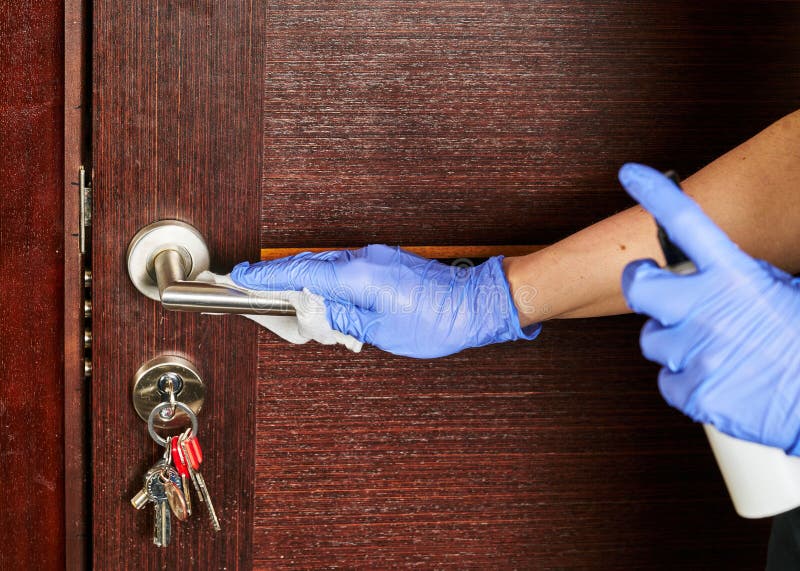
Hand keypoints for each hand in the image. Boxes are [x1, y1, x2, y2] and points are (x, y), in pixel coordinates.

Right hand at [231, 245, 539, 357]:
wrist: (475, 304)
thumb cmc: (436, 320)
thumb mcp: (381, 331)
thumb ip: (343, 320)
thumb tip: (316, 314)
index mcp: (358, 276)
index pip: (300, 274)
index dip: (266, 276)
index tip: (241, 276)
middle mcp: (364, 259)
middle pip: (309, 266)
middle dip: (280, 279)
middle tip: (254, 289)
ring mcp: (376, 258)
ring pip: (327, 268)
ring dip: (305, 282)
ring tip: (289, 302)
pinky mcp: (386, 262)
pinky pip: (346, 269)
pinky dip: (328, 281)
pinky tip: (325, 297)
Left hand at [619, 163, 799, 452]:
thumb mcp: (787, 292)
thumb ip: (744, 277)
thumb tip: (721, 269)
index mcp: (736, 277)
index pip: (688, 223)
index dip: (656, 195)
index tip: (631, 175)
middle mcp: (707, 309)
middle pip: (639, 286)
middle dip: (642, 285)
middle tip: (655, 290)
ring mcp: (696, 351)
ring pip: (652, 339)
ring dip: (674, 342)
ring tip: (713, 350)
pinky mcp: (692, 391)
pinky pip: (666, 381)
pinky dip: (685, 383)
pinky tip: (715, 379)